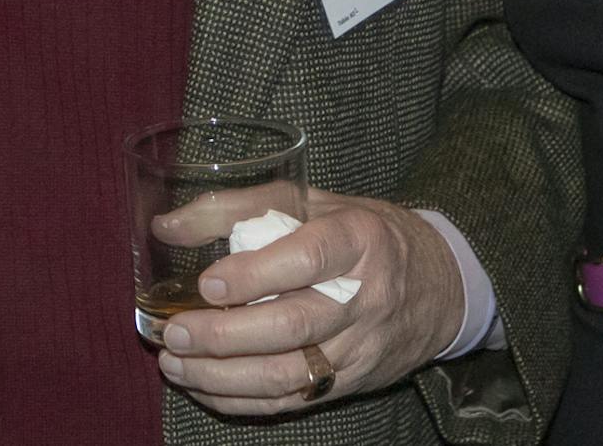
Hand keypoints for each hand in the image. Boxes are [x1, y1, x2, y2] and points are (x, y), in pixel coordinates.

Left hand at [155, 189, 465, 415]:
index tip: (208, 284)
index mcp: (357, 239)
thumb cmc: (360, 232)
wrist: (437, 286)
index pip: (307, 260)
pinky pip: (292, 400)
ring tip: (175, 363)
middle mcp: (364, 297)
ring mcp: (359, 347)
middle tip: (174, 332)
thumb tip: (166, 225)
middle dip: (226, 336)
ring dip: (224, 376)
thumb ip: (236, 208)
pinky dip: (241, 401)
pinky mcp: (351, 383)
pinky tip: (204, 387)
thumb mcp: (310, 202)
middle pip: (293, 326)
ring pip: (289, 374)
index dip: (255, 275)